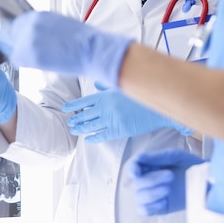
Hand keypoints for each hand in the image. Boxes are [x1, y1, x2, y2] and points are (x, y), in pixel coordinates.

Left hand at [8, 11, 132, 88]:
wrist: (92, 49)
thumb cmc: (83, 38)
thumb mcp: (61, 23)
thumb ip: (44, 26)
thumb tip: (37, 33)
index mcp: (39, 15)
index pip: (19, 22)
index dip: (22, 32)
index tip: (25, 39)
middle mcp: (30, 25)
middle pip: (14, 34)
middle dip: (21, 43)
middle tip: (34, 51)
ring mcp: (29, 40)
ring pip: (15, 48)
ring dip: (25, 54)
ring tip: (42, 58)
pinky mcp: (31, 55)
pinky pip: (17, 60)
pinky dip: (25, 63)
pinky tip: (38, 63)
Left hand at [61, 82, 191, 142]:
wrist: (158, 108)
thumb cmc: (142, 95)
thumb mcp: (124, 87)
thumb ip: (108, 87)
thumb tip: (97, 85)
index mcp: (106, 95)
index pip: (85, 100)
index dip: (73, 105)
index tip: (65, 108)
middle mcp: (106, 107)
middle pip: (86, 114)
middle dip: (76, 118)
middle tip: (70, 121)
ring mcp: (111, 120)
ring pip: (91, 125)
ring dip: (81, 128)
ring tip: (74, 130)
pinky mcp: (119, 130)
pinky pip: (102, 135)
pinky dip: (93, 137)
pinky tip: (87, 139)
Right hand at [129, 149, 205, 215]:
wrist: (206, 179)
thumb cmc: (190, 164)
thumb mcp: (175, 156)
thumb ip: (157, 157)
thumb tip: (139, 157)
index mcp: (149, 165)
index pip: (132, 167)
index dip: (131, 169)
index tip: (136, 171)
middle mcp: (148, 180)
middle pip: (137, 183)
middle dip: (152, 180)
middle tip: (170, 176)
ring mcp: (153, 194)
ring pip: (139, 198)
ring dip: (152, 193)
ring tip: (168, 189)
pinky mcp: (159, 207)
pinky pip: (145, 210)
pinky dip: (151, 206)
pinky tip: (164, 201)